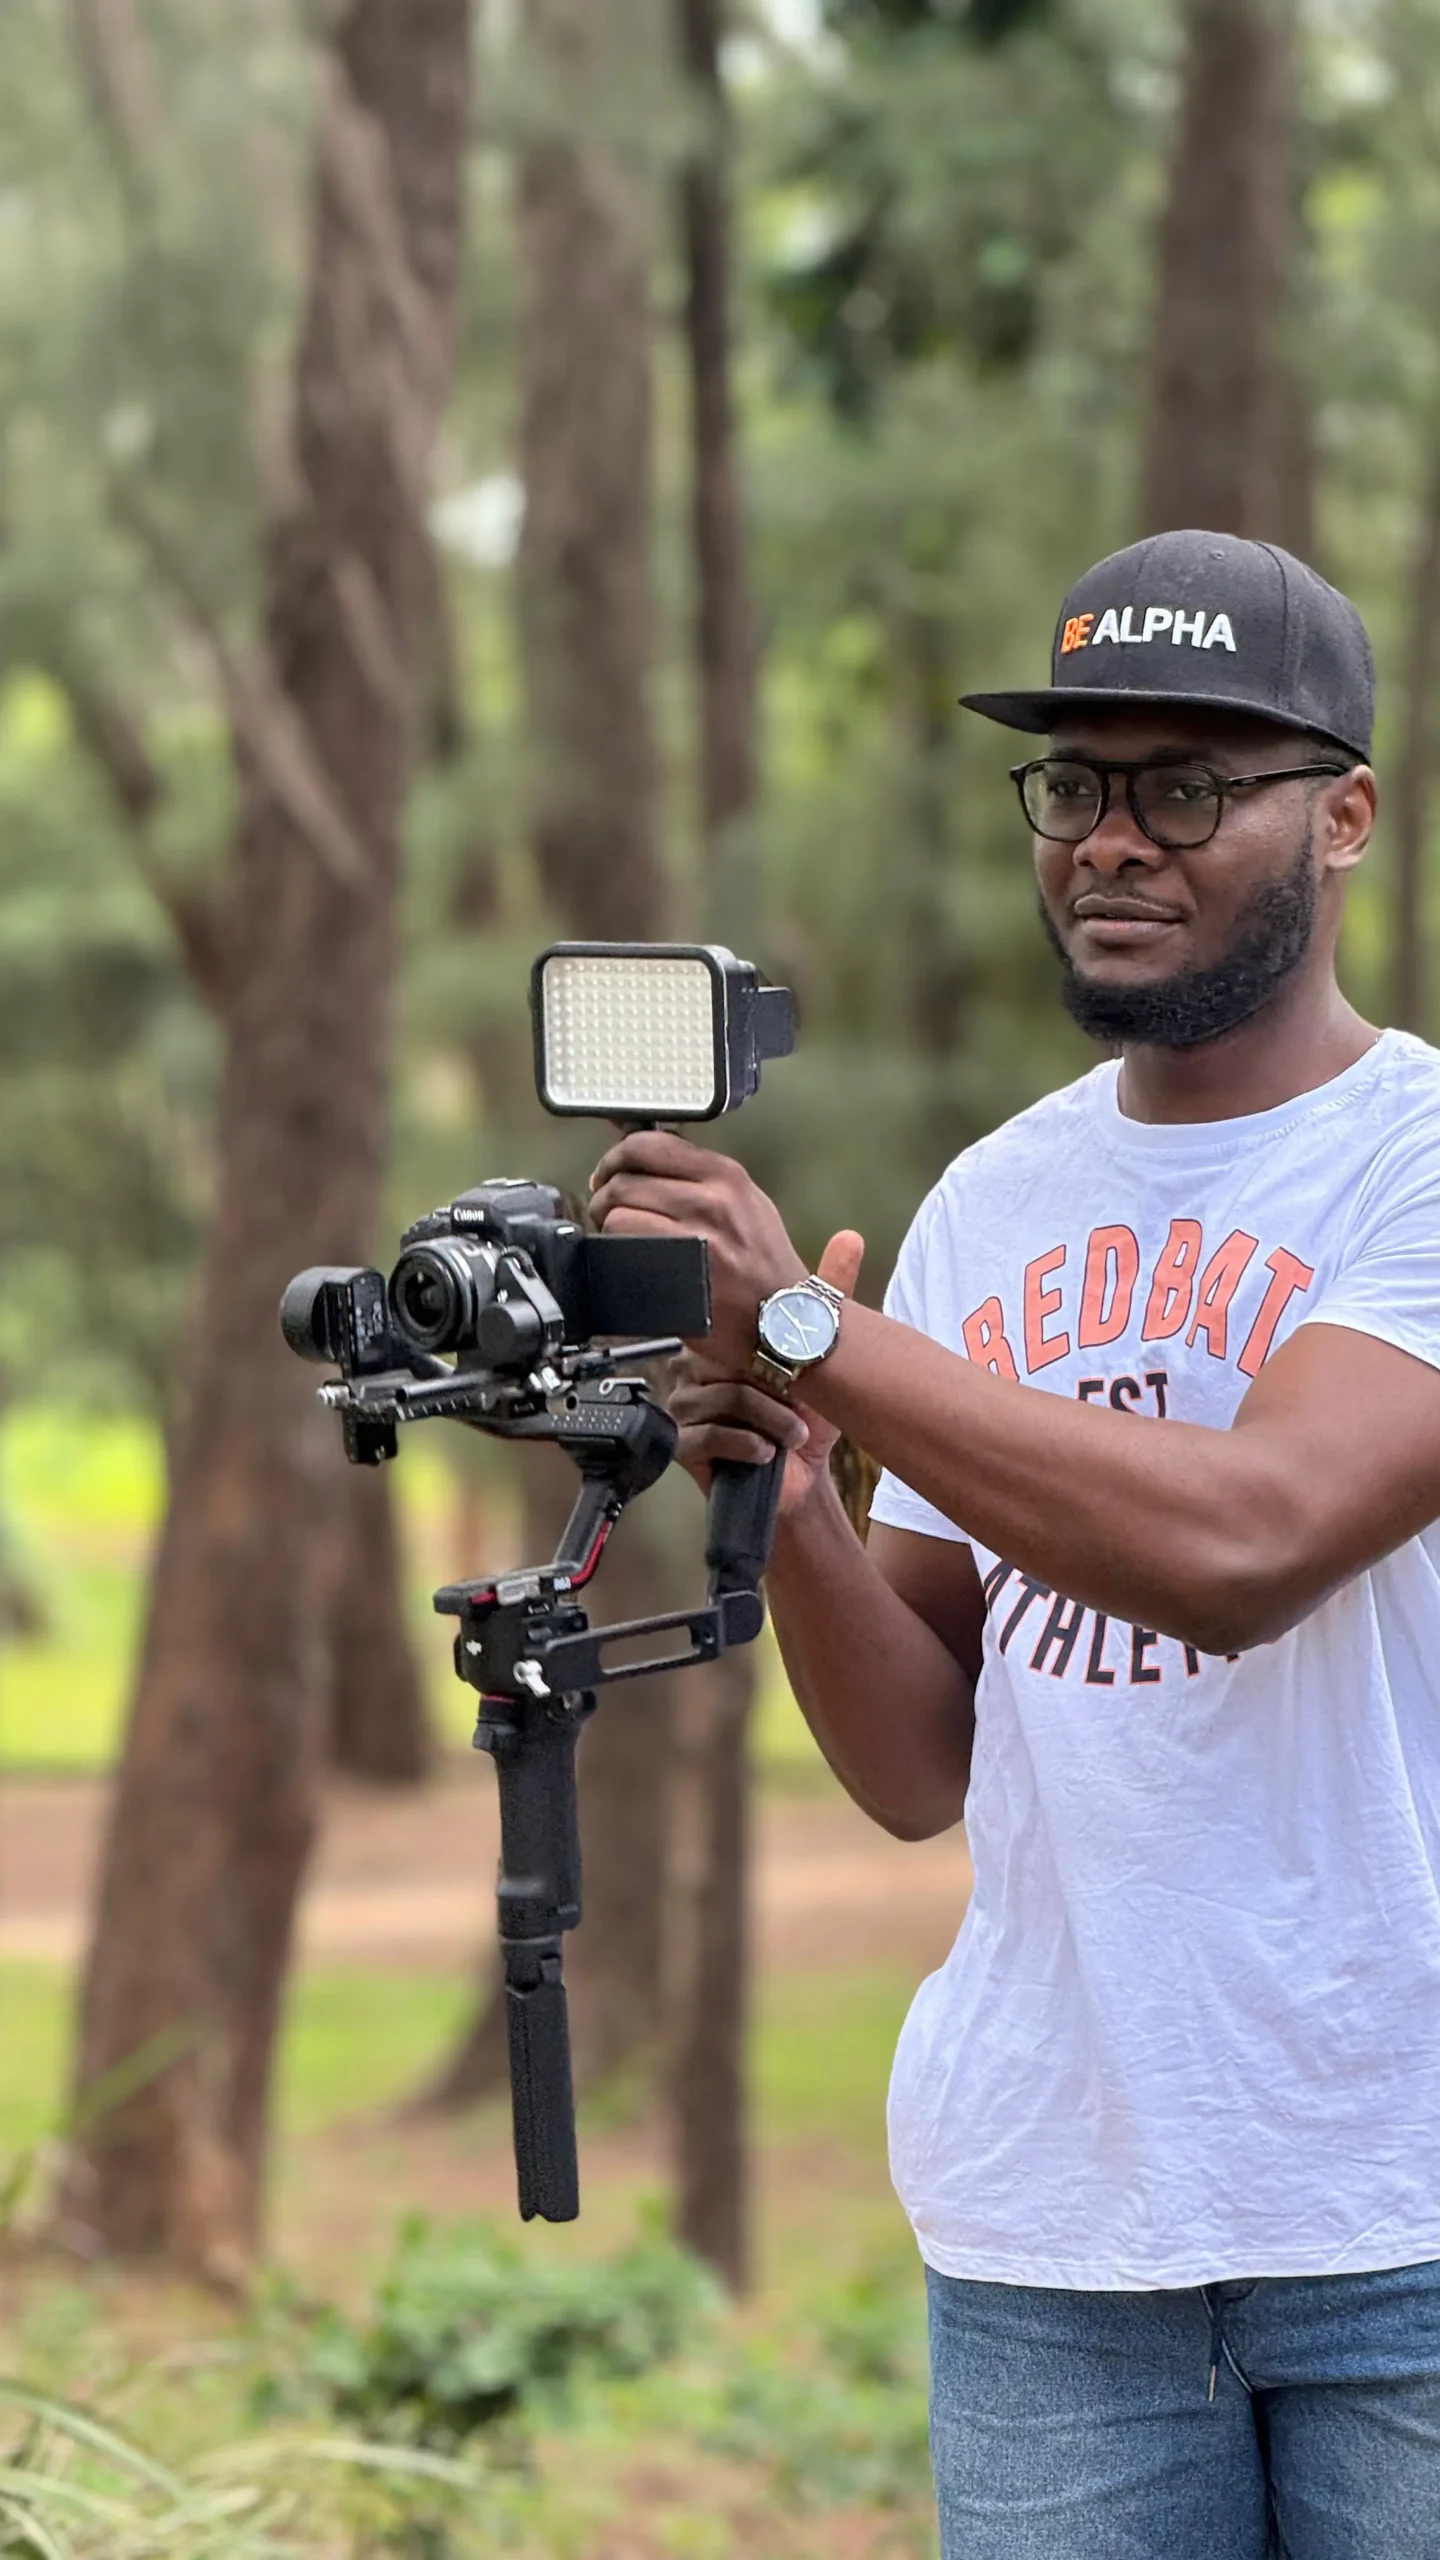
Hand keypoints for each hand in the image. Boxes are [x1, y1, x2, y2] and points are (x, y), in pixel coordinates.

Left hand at [589, 1128, 808, 1369]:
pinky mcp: (680, 1271)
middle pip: (625, 1177)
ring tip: (615, 1237)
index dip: (615, 1158)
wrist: (788, 1320)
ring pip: (618, 1210)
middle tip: (604, 1211)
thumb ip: (701, 1179)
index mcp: (726, 1176)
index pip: (649, 1144)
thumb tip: (645, 1165)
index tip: (609, 1174)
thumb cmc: (765, 1267)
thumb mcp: (747, 1204)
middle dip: (603, 1194)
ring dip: (606, 1224)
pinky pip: (624, 1246)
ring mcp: (696, 1235)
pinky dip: (615, 1251)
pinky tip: (625, 1258)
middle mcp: (712, 1199)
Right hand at [666, 1231, 865, 1522]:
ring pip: (728, 1394)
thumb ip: (829, 1291)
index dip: (771, 1346)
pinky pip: (713, 1431)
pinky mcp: (679, 1441)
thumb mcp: (821, 1350)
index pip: (734, 1322)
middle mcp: (692, 1364)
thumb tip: (850, 1236)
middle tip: (797, 1404)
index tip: (797, 1369)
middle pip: (732, 1357)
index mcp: (717, 1336)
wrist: (799, 1479)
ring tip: (790, 1432)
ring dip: (773, 1420)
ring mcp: (681, 1402)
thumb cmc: (806, 1416)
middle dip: (776, 1386)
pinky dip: (751, 1444)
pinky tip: (766, 1452)